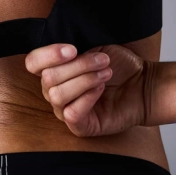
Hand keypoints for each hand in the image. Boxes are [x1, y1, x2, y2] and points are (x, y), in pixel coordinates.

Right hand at [25, 43, 154, 136]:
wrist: (142, 85)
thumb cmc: (118, 66)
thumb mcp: (96, 48)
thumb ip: (74, 50)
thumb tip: (63, 51)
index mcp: (54, 70)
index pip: (33, 63)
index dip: (48, 55)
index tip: (72, 49)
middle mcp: (54, 91)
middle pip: (48, 78)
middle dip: (78, 66)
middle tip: (103, 61)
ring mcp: (65, 110)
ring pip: (57, 95)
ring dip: (84, 80)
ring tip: (105, 74)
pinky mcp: (79, 126)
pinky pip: (71, 114)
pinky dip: (87, 98)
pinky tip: (101, 89)